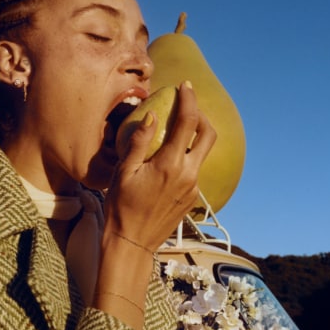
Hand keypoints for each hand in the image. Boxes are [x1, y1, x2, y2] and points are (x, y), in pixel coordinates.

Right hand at [104, 81, 216, 251]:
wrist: (132, 243)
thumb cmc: (120, 207)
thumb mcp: (123, 172)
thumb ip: (138, 141)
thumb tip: (152, 116)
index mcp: (170, 164)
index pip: (188, 122)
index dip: (189, 99)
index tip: (184, 85)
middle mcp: (188, 174)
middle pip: (208, 135)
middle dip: (201, 115)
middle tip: (186, 107)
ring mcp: (193, 188)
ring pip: (202, 153)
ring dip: (194, 137)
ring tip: (175, 132)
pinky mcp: (192, 199)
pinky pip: (194, 170)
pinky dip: (186, 157)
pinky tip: (168, 161)